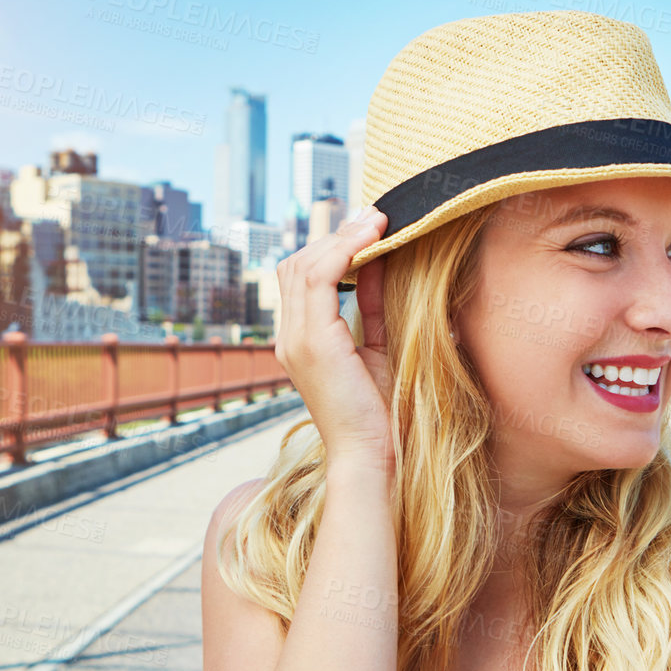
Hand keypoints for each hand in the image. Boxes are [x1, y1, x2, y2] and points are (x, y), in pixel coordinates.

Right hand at [273, 208, 392, 469]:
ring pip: (304, 265)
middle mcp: (290, 337)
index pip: (302, 277)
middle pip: (297, 264)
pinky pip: (318, 279)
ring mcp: (295, 340)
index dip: (332, 247)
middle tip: (374, 215)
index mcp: (301, 340)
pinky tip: (370, 239)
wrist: (373, 455)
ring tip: (377, 220)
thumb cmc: (381, 410)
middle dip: (335, 235)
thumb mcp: (378, 345)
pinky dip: (343, 252)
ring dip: (342, 237)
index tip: (369, 226)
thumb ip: (372, 306)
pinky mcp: (312, 343)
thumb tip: (380, 262)